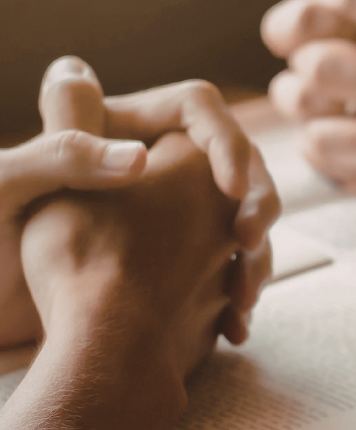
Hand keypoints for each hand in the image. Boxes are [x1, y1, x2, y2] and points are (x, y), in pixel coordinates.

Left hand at [0, 59, 278, 347]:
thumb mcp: (6, 190)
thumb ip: (63, 154)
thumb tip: (137, 153)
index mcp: (112, 133)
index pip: (195, 108)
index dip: (226, 140)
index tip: (232, 189)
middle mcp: (145, 168)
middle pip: (234, 161)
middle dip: (257, 200)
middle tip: (249, 241)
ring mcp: (164, 219)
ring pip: (239, 216)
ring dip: (257, 252)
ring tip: (244, 293)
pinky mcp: (171, 267)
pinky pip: (227, 265)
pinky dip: (238, 290)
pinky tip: (232, 321)